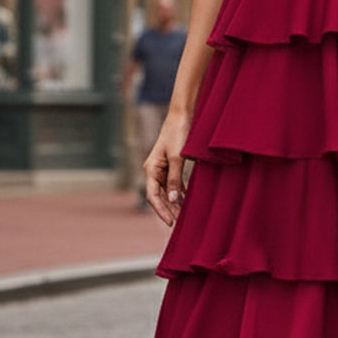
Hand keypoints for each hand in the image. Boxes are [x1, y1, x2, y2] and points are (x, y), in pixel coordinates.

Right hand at [144, 110, 192, 225]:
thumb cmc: (178, 133)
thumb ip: (174, 179)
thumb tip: (173, 199)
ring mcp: (162, 168)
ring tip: (184, 215)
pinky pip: (173, 183)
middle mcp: (154, 170)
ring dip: (175, 203)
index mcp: (151, 169)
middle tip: (181, 223)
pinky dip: (180, 193)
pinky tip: (187, 201)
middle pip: (160, 196)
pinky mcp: (171, 164)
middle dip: (169, 209)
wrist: (182, 115)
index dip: (161, 210)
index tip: (171, 222)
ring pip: (167, 191)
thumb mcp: (177, 157)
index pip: (153, 196)